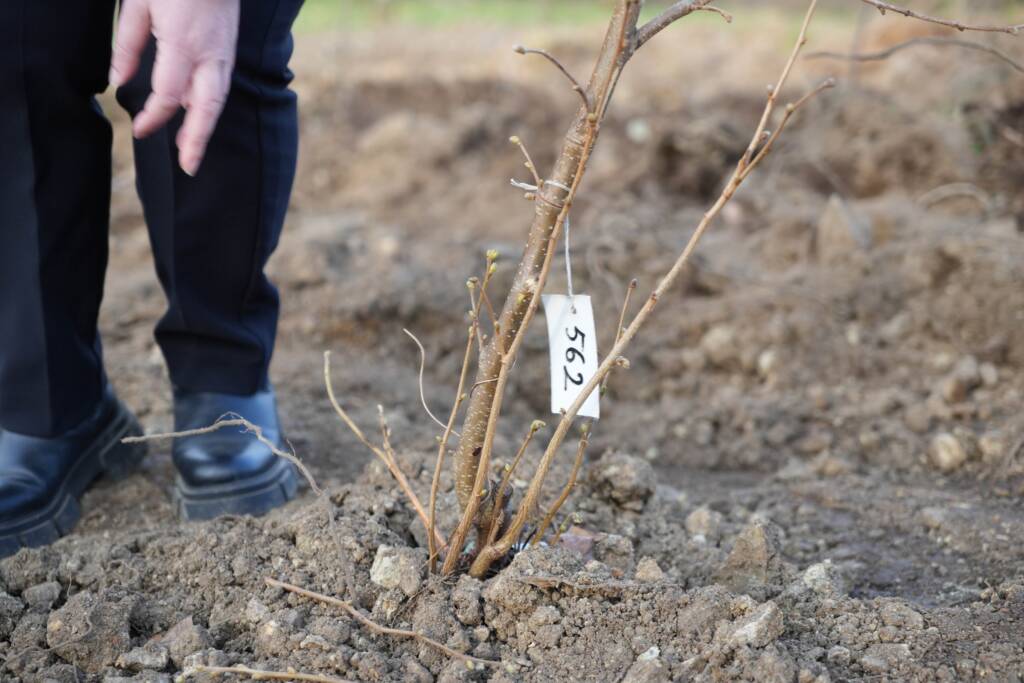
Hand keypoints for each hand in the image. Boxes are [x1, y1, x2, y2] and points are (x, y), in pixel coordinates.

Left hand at [110, 0, 240, 175]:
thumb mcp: (137, 5)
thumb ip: (127, 46)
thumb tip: (117, 82)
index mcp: (182, 45)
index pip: (168, 95)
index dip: (153, 117)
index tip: (138, 130)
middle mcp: (209, 55)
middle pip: (207, 108)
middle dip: (197, 140)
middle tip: (188, 167)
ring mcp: (223, 53)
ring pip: (217, 100)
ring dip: (205, 126)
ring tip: (190, 148)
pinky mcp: (228, 49)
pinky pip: (220, 85)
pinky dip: (209, 105)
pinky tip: (195, 113)